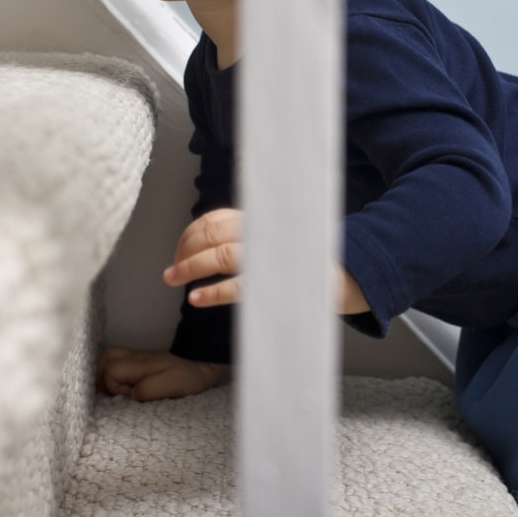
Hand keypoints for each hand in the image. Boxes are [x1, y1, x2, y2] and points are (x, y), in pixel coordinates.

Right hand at [96, 347, 229, 400]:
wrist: (202, 366)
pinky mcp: (138, 362)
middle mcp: (133, 357)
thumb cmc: (187, 378)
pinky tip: (117, 385)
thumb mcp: (171, 385)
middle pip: (103, 359)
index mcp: (139, 363)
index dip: (114, 388)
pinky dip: (110, 371)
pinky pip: (115, 361)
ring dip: (103, 373)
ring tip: (111, 391)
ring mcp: (134, 357)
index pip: (110, 372)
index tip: (129, 396)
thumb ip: (148, 389)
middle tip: (111, 394)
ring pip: (106, 358)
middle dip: (100, 377)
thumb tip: (130, 394)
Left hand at [164, 207, 371, 315]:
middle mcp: (264, 231)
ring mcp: (270, 255)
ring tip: (173, 279)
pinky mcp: (276, 281)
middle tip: (170, 270)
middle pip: (212, 234)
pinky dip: (213, 292)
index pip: (215, 219)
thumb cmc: (303, 259)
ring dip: (190, 268)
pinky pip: (238, 286)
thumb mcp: (275, 236)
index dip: (191, 235)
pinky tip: (196, 298)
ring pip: (220, 255)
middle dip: (185, 250)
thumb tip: (203, 243)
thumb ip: (246, 235)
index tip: (179, 250)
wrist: (347, 275)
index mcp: (262, 218)